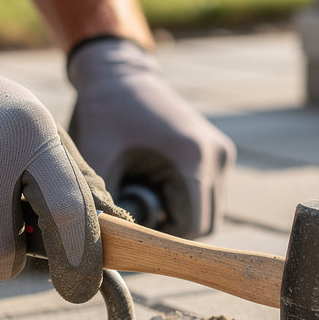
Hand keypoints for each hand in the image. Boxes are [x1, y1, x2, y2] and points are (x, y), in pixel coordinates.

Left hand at [67, 38, 235, 237]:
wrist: (118, 73)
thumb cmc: (103, 113)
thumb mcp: (97, 161)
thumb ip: (105, 206)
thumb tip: (108, 246)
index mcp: (193, 157)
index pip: (193, 227)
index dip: (163, 240)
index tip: (132, 233)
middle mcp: (217, 156)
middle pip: (205, 225)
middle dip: (170, 231)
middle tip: (134, 218)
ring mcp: (221, 154)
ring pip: (207, 213)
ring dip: (176, 216)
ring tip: (142, 195)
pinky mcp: (217, 153)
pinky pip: (205, 196)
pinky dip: (181, 201)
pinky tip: (153, 184)